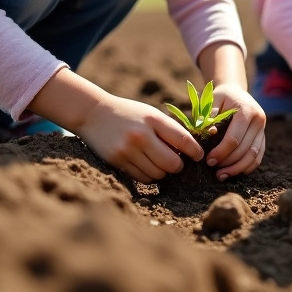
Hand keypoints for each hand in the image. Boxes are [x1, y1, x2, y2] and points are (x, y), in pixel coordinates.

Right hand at [77, 95, 203, 183]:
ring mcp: (127, 150)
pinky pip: (142, 178)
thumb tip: (190, 152)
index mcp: (153, 119)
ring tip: (160, 163)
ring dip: (164, 172)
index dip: (195, 151)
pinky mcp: (117, 161)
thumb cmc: (128, 114)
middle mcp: (141, 135)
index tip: (199, 156)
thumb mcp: (150, 114)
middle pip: (172, 163)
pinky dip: (150, 176)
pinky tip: (148, 166)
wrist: (93, 113)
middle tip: (178, 163)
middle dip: (179, 166)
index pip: (183, 140)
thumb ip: (169, 130)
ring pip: (158, 174)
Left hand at [204, 83, 266, 179]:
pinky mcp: (263, 137)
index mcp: (247, 110)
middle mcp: (259, 120)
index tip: (208, 160)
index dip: (221, 152)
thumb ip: (210, 115)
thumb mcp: (213, 99)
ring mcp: (263, 129)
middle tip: (213, 170)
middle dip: (228, 163)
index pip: (234, 138)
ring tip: (222, 176)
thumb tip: (209, 132)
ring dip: (238, 168)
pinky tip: (235, 172)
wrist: (236, 91)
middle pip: (245, 149)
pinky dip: (248, 166)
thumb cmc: (221, 96)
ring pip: (253, 155)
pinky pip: (258, 156)